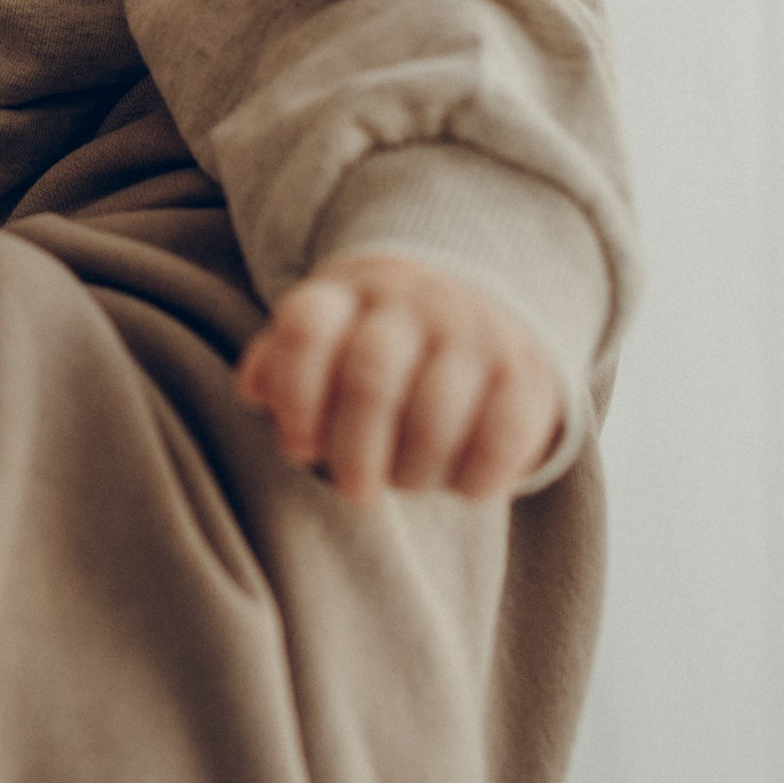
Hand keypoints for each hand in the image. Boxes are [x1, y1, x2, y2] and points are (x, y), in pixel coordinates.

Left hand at [234, 252, 564, 503]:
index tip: (298, 447)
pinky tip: (460, 485)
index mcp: (348, 292)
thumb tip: (256, 393)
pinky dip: (474, 478)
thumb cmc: (379, 341)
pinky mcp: (526, 373)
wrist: (483, 302)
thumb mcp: (328, 337)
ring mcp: (473, 332)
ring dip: (414, 471)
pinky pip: (502, 438)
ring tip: (407, 481)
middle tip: (355, 490)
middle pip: (371, 377)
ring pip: (435, 416)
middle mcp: (411, 302)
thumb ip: (283, 364)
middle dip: (354, 452)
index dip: (294, 394)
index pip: (307, 327)